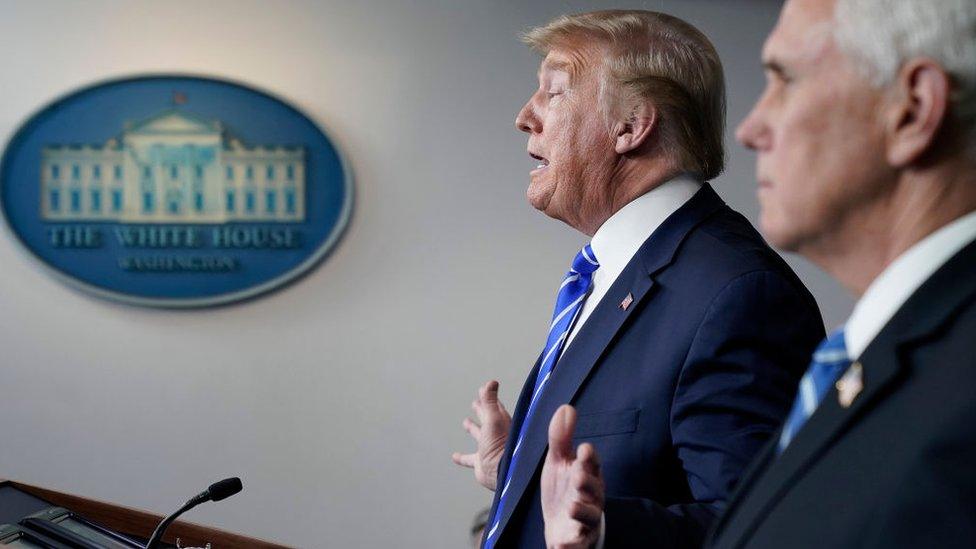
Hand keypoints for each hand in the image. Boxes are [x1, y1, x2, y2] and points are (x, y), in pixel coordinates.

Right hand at [452, 380, 511, 490]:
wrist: (505, 472)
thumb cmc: (503, 445)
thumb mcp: (493, 419)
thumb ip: (490, 401)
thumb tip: (491, 381)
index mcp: (502, 422)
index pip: (495, 406)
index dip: (488, 398)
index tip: (483, 389)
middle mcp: (496, 435)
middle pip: (487, 419)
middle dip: (481, 410)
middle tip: (475, 403)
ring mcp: (489, 449)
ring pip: (479, 436)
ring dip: (473, 429)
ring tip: (466, 423)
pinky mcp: (481, 463)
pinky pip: (470, 459)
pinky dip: (462, 457)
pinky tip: (455, 456)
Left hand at [541, 405, 604, 548]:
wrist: (560, 526)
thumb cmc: (563, 490)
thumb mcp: (559, 463)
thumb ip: (561, 438)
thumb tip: (566, 407)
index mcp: (587, 475)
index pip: (591, 464)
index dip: (588, 457)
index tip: (583, 449)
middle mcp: (591, 496)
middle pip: (593, 488)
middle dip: (587, 482)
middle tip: (577, 476)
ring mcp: (587, 519)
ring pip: (590, 515)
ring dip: (582, 510)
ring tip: (571, 506)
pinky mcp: (580, 539)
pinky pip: (578, 543)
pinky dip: (570, 546)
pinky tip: (560, 546)